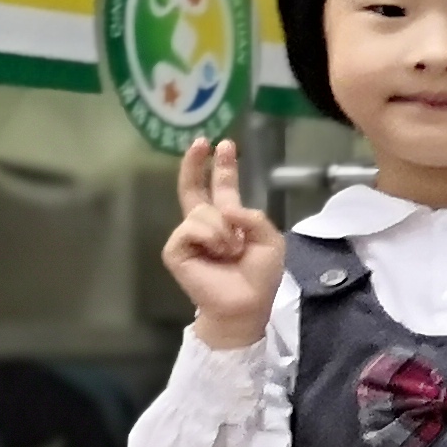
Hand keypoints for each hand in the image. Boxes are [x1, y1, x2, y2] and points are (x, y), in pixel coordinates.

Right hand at [160, 136, 286, 347]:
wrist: (246, 304)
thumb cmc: (259, 276)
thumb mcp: (270, 240)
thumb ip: (254, 217)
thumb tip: (228, 208)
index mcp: (229, 221)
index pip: (222, 189)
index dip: (223, 167)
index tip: (223, 144)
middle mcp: (206, 224)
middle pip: (194, 188)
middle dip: (197, 164)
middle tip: (201, 142)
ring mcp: (188, 235)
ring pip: (203, 212)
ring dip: (224, 230)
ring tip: (232, 251)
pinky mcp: (175, 248)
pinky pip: (192, 228)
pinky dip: (211, 238)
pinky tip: (218, 253)